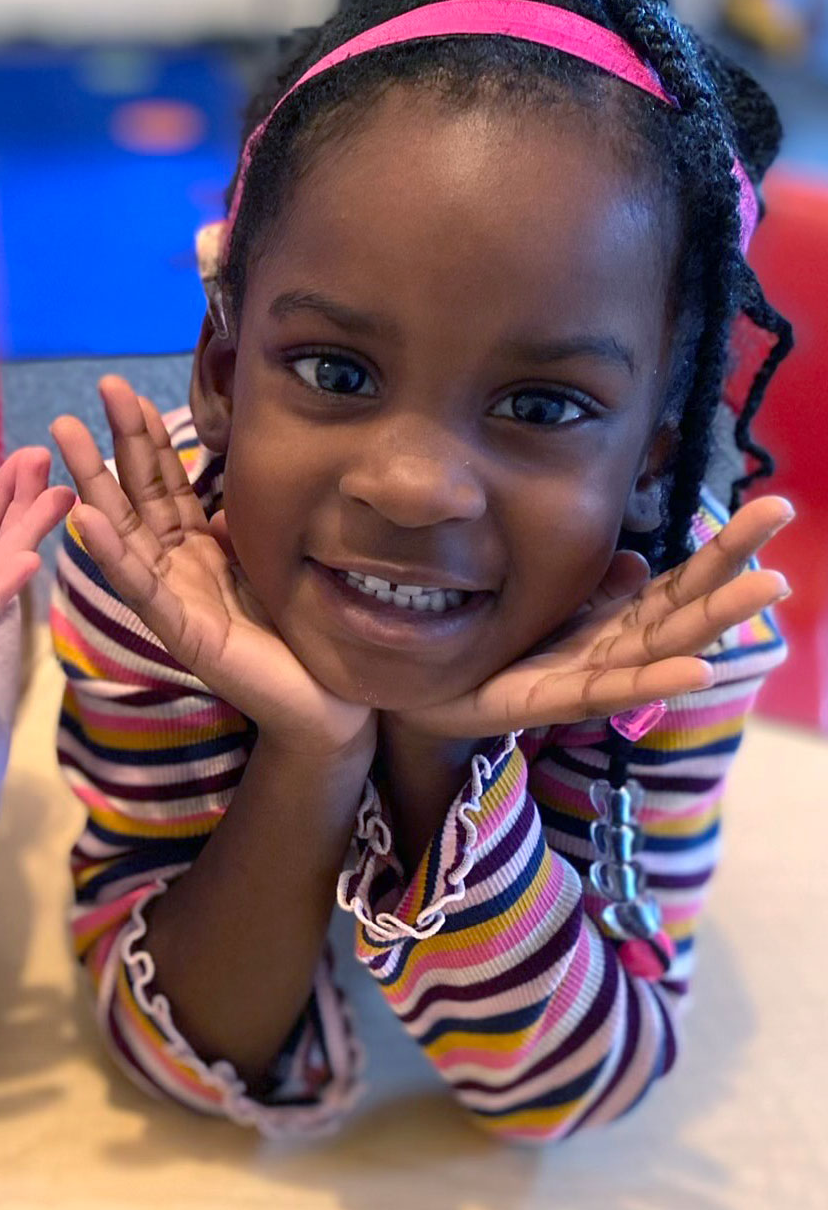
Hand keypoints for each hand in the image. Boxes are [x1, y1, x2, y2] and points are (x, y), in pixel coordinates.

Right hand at [51, 376, 370, 755]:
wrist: (325, 702)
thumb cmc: (296, 635)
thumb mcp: (265, 564)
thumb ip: (237, 532)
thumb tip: (219, 504)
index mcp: (196, 551)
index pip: (163, 485)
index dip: (145, 438)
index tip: (125, 392)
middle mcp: (176, 570)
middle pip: (135, 497)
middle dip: (109, 446)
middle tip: (82, 399)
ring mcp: (174, 601)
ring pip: (124, 533)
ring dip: (92, 483)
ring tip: (66, 437)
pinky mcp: (183, 634)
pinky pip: (143, 588)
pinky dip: (112, 554)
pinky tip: (86, 520)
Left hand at [404, 495, 793, 739]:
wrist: (429, 692)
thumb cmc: (494, 647)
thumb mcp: (546, 603)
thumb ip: (592, 586)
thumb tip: (635, 558)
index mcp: (615, 622)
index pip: (682, 581)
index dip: (725, 549)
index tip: (775, 507)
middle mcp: (613, 649)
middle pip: (684, 607)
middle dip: (734, 568)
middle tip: (780, 519)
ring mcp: (588, 678)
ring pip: (661, 646)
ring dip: (714, 619)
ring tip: (764, 587)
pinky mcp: (550, 702)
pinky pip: (606, 692)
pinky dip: (652, 683)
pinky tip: (695, 669)